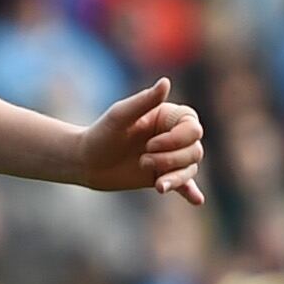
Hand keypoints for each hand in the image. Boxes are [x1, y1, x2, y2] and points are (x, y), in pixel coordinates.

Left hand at [78, 76, 206, 204]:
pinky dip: (191, 191)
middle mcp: (172, 135)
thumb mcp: (120, 116)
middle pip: (195, 149)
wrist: (86, 162)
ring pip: (191, 167)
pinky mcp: (162, 175)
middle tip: (142, 160)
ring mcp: (169, 156)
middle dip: (172, 159)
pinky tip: (196, 200)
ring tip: (156, 184)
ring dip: (175, 176)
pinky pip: (184, 183)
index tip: (149, 145)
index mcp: (166, 116)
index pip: (192, 127)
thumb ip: (144, 101)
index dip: (177, 139)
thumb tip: (166, 82)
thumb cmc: (101, 134)